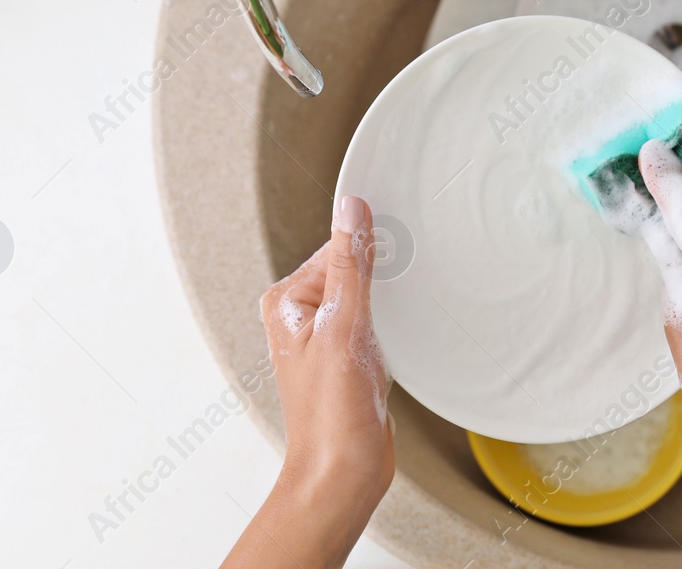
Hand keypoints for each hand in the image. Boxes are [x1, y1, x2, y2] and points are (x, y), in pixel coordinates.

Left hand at [223, 196, 392, 568]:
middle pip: (352, 268)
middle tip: (389, 308)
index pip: (335, 247)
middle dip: (379, 281)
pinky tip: (396, 341)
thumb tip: (351, 208)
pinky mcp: (346, 356)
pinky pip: (373, 320)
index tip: (394, 258)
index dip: (370, 253)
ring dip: (386, 305)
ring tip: (387, 332)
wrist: (343, 473)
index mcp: (286, 301)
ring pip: (366, 295)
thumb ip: (350, 264)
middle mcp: (300, 316)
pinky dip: (390, 324)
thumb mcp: (344, 327)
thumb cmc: (332, 414)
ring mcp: (323, 337)